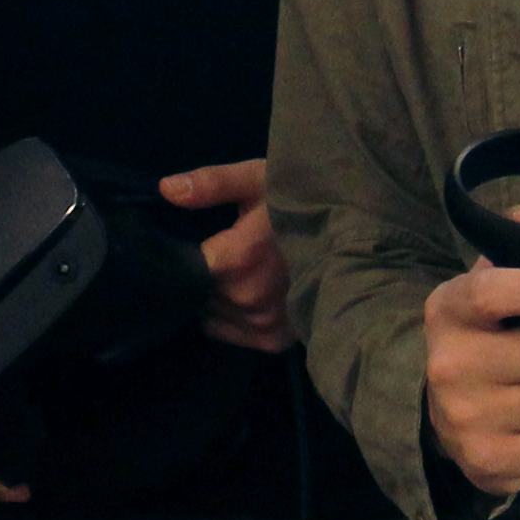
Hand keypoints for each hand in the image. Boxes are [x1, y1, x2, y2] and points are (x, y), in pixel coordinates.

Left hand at [166, 157, 290, 351]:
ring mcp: (264, 323)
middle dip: (198, 277)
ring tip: (232, 272)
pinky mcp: (276, 340)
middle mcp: (248, 300)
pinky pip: (232, 334)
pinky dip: (231, 318)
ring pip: (211, 315)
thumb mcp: (255, 180)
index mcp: (237, 260)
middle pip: (196, 294)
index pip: (182, 272)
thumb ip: (210, 184)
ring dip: (214, 299)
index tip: (187, 242)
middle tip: (216, 253)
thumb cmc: (299, 202)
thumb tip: (166, 189)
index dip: (179, 257)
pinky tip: (243, 293)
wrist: (354, 232)